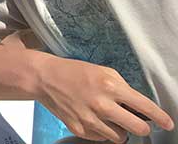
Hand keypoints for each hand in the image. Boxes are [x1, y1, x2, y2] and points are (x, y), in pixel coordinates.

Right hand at [34, 55, 172, 141]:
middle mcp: (102, 105)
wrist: (44, 78)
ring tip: (110, 119)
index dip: (161, 118)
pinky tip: (95, 120)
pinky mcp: (79, 129)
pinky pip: (102, 138)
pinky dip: (103, 132)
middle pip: (138, 128)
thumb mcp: (103, 72)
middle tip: (137, 122)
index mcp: (111, 86)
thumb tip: (138, 107)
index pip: (145, 107)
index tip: (167, 124)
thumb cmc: (74, 72)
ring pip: (121, 138)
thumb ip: (123, 88)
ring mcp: (90, 119)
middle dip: (142, 127)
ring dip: (120, 130)